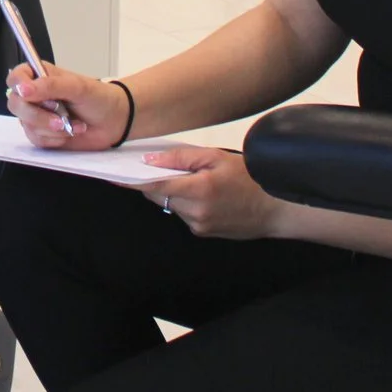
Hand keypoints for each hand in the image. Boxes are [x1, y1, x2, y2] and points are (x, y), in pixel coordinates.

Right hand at [4, 63, 129, 150]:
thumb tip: (23, 89)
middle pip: (15, 104)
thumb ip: (50, 86)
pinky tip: (71, 132)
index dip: (18, 86)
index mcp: (39, 76)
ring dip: (51, 129)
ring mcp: (37, 116)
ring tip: (73, 124)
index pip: (15, 78)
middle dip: (37, 115)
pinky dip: (55, 139)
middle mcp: (34, 96)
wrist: (114, 121)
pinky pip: (37, 140)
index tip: (29, 94)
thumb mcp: (77, 86)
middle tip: (60, 117)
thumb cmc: (98, 97)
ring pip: (26, 125)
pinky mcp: (43, 135)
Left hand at [145, 146, 281, 239]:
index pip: (155, 186)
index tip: (114, 176)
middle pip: (159, 196)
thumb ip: (181, 158)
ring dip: (174, 193)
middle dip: (158, 182)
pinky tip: (206, 196)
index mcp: (199, 191)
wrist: (276, 207)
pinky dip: (186, 204)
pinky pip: (184, 215)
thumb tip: (150, 161)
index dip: (132, 181)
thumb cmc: (249, 177)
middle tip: (170, 169)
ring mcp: (200, 226)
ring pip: (171, 206)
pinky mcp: (204, 233)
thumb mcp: (216, 158)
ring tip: (198, 182)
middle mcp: (196, 213)